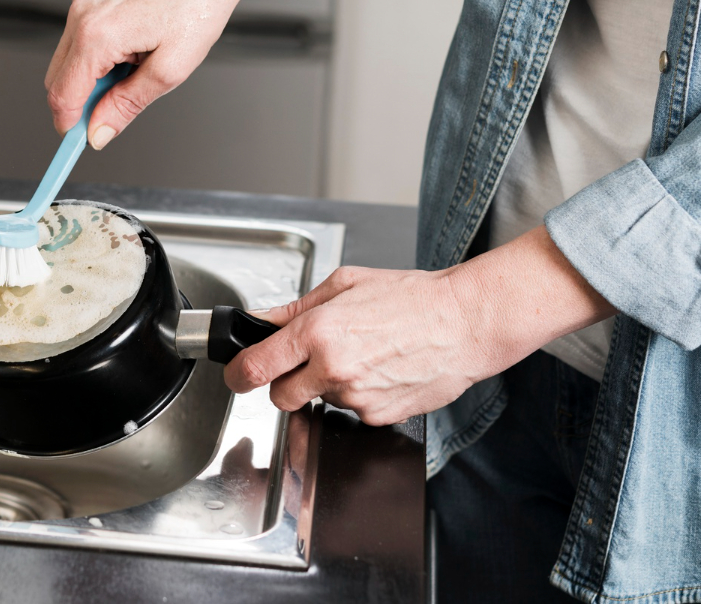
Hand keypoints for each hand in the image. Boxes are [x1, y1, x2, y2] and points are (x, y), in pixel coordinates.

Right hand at [44, 0, 342, 146]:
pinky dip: (98, 54)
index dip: (69, 125)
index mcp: (98, 33)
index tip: (78, 144)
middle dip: (82, 102)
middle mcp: (82, 13)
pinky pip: (79, 38)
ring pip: (67, 60)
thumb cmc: (198, 5)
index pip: (62, 94)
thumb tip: (99, 131)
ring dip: (93, 76)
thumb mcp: (170, 70)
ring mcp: (83, 0)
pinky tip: (133, 46)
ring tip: (136, 66)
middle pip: (57, 79)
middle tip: (120, 107)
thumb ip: (126, 105)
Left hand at [222, 227, 615, 424]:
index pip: (256, 367)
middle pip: (280, 396)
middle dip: (284, 382)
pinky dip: (357, 395)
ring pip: (319, 401)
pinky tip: (378, 370)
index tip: (236, 375)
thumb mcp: (345, 284)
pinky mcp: (378, 416)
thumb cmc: (412, 298)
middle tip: (304, 362)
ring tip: (360, 354)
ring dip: (327, 385)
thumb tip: (261, 319)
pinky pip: (351, 410)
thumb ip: (295, 307)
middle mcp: (333, 369)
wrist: (464, 323)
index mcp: (318, 332)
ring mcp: (356, 397)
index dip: (238, 374)